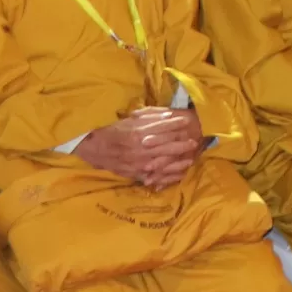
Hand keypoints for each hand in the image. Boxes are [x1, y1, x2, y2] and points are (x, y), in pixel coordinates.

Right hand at [79, 107, 207, 188]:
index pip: (163, 127)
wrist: (97, 149)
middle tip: (194, 141)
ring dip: (179, 161)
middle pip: (167, 146)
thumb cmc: (115, 132)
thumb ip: (149, 117)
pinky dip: (169, 176)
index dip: (176, 124)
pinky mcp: (138, 174)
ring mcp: (140, 163)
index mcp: (139, 133)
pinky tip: (180, 173)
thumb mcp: (130, 120)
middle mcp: (141, 148)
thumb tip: (168, 114)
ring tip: (191, 158)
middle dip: (182, 143)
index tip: (188, 121)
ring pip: (165, 163)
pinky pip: (157, 176)